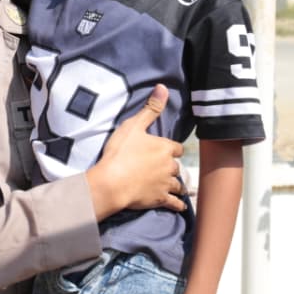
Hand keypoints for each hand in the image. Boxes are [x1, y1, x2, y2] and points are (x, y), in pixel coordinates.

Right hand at [85, 85, 184, 219]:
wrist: (112, 182)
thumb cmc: (120, 152)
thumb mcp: (133, 126)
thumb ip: (150, 108)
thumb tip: (163, 87)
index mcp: (164, 148)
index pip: (176, 148)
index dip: (171, 148)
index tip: (166, 150)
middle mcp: (169, 166)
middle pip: (176, 166)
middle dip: (172, 166)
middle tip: (165, 167)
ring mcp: (165, 184)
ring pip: (178, 185)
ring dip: (177, 185)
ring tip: (177, 186)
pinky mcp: (159, 199)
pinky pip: (175, 203)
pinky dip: (178, 204)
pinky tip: (181, 206)